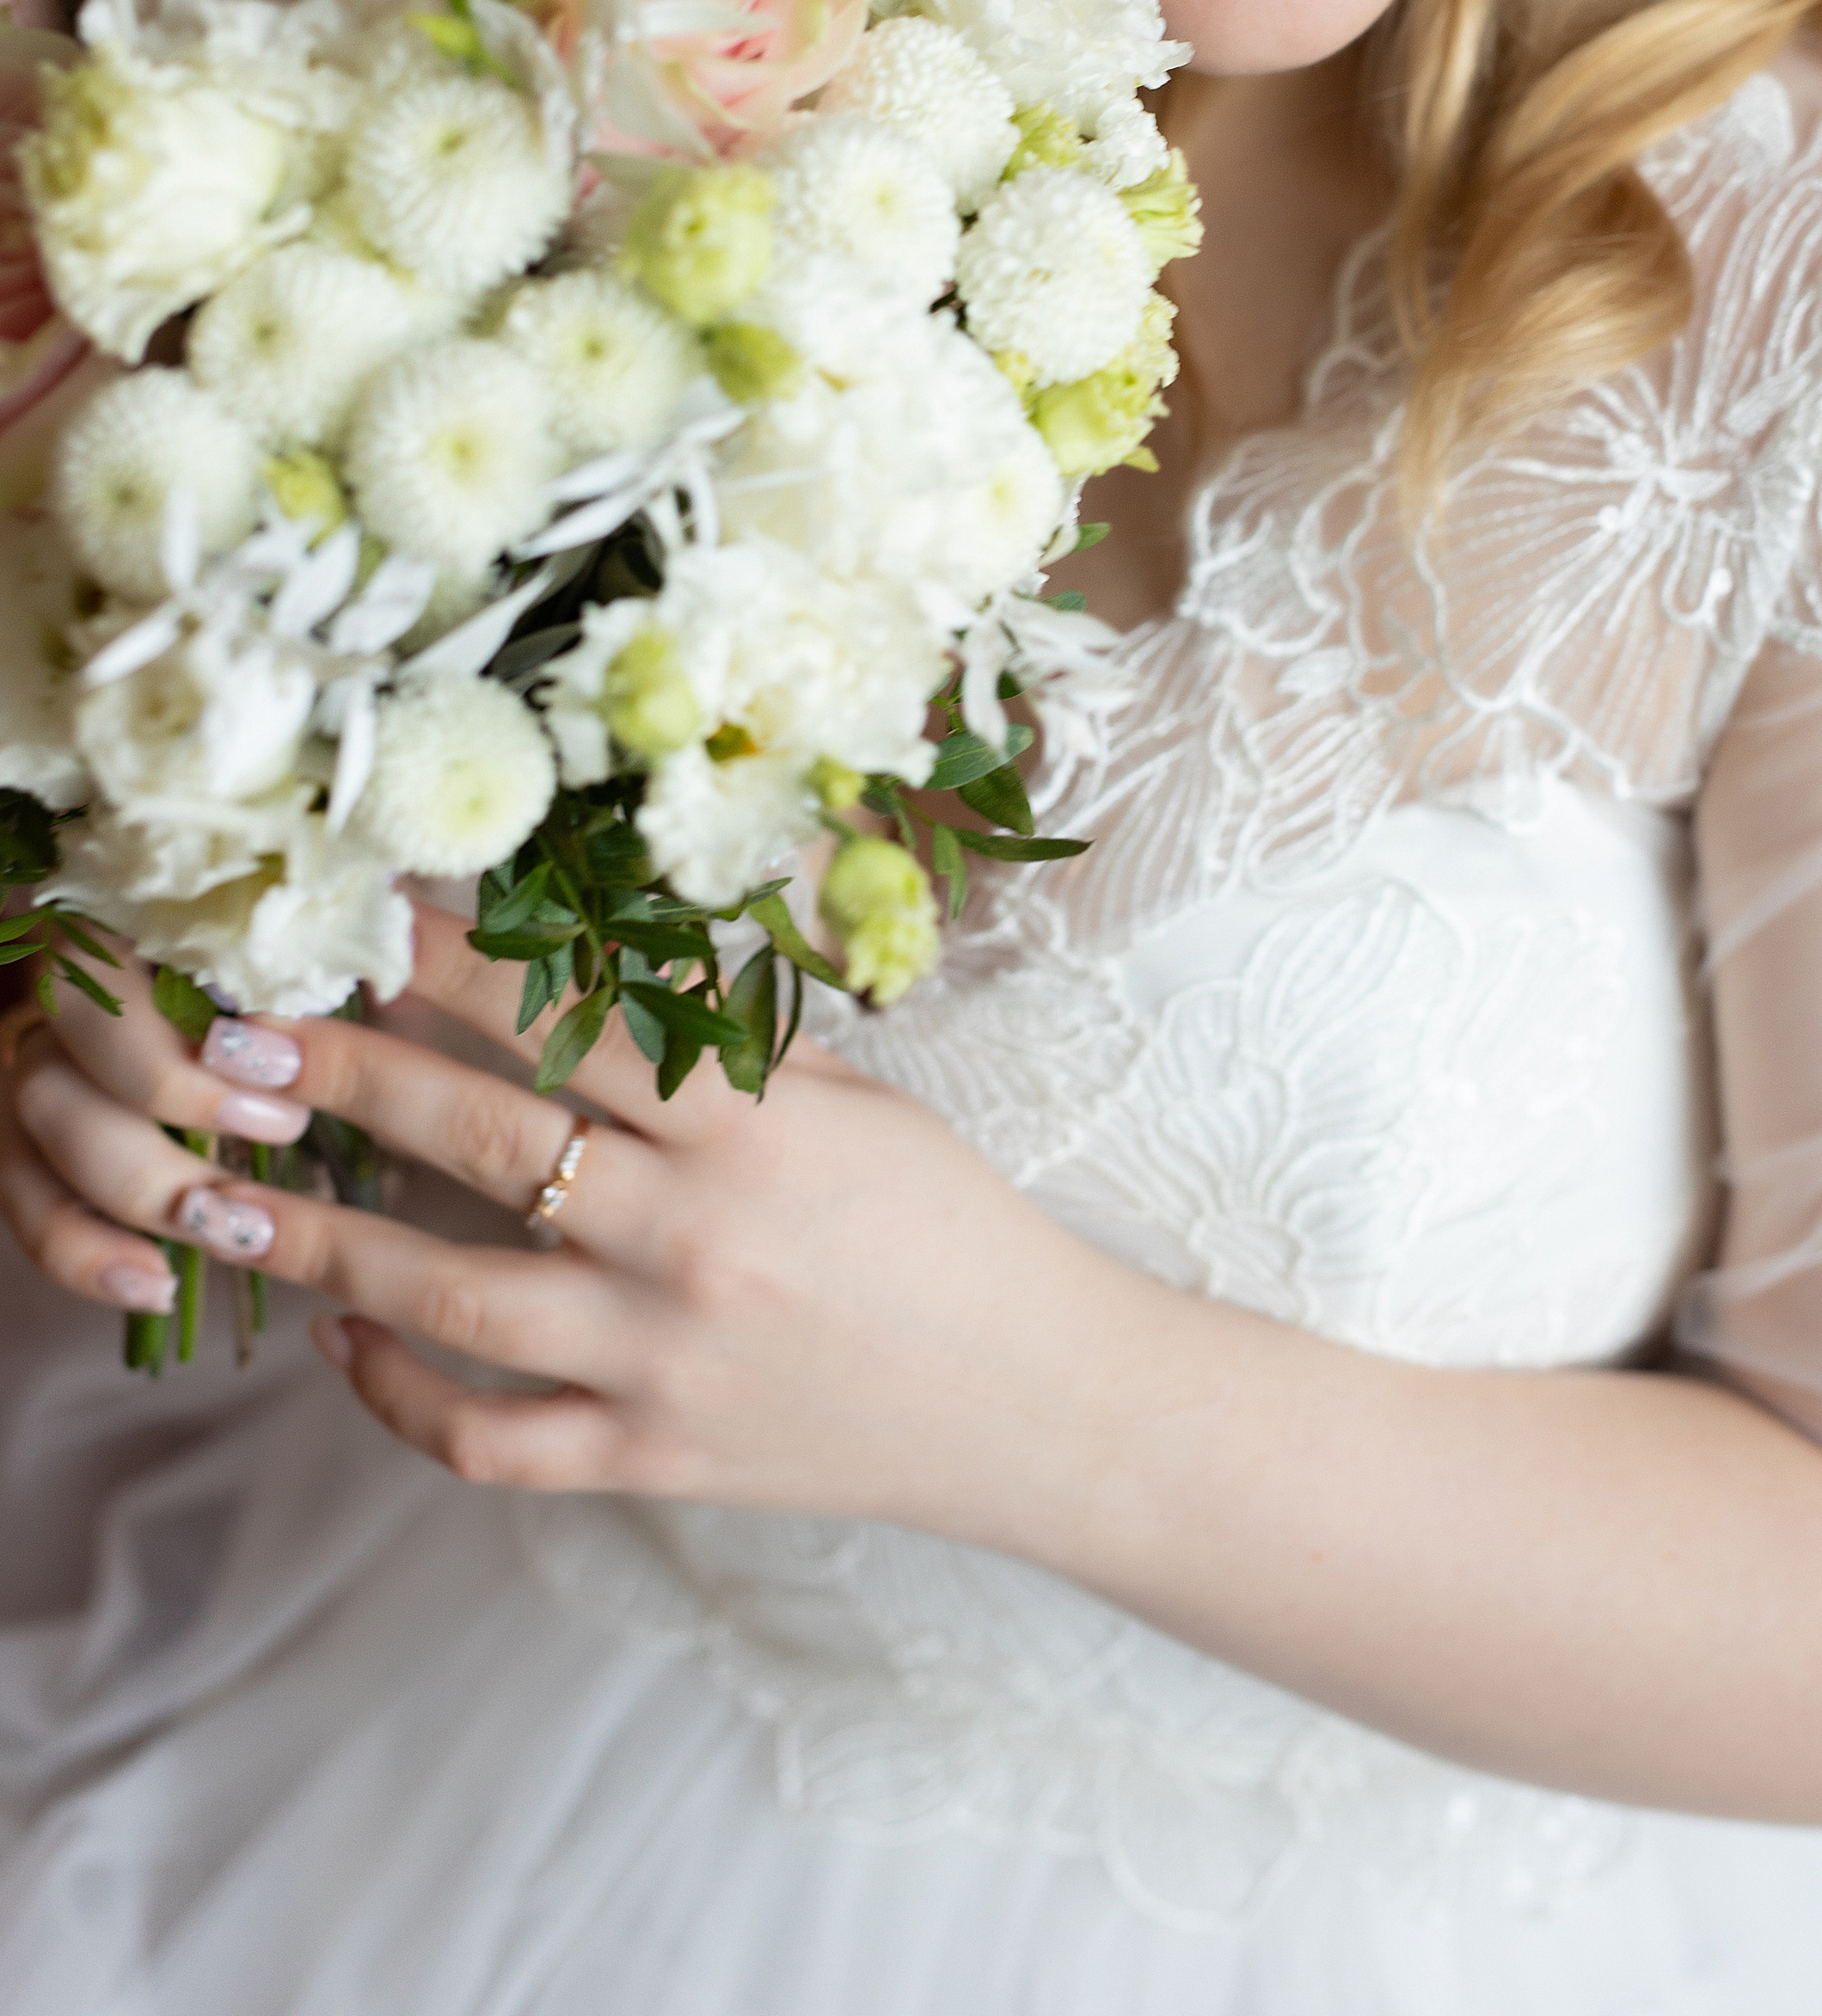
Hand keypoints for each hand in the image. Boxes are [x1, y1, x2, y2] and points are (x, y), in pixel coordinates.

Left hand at [0, 906, 1143, 1542]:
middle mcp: (694, 1241)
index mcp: (752, 1128)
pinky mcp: (651, 1459)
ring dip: (323, 1240)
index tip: (359, 927)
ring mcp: (664, 1363)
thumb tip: (593, 948)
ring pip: (449, 1300)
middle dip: (345, 1082)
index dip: (451, 966)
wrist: (1031, 1398)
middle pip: (480, 1145)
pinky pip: (490, 1438)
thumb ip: (723, 1036)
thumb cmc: (945, 1223)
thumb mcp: (852, 1096)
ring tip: (225, 1197)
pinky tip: (344, 1335)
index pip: (567, 1021)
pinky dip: (400, 1394)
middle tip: (238, 1045)